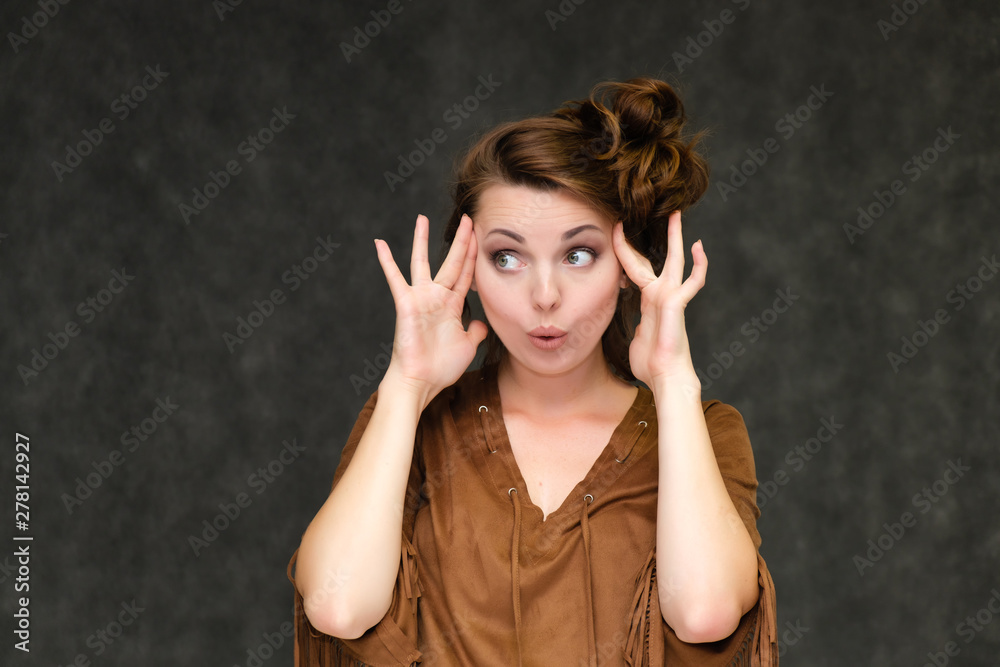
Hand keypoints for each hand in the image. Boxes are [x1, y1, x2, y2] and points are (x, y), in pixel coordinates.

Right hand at [374, 213, 487, 406]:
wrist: (421, 381)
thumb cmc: (441, 367)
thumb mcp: (468, 346)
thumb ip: (476, 331)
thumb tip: (482, 323)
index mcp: (452, 306)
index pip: (466, 275)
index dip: (473, 256)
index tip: (479, 237)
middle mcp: (436, 297)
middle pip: (452, 262)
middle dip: (461, 241)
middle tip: (468, 219)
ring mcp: (420, 299)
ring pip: (422, 262)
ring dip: (422, 240)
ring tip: (422, 218)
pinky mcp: (406, 303)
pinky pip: (395, 278)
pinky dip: (387, 261)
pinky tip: (380, 243)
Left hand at [611, 210, 705, 388]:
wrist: (664, 376)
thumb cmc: (650, 363)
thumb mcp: (637, 336)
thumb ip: (639, 323)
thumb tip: (640, 322)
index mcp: (649, 300)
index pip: (636, 268)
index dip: (626, 250)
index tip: (616, 232)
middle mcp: (661, 294)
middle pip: (657, 257)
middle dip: (653, 237)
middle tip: (654, 214)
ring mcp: (671, 297)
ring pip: (674, 261)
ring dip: (676, 238)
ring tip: (676, 215)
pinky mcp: (677, 304)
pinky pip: (692, 281)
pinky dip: (699, 265)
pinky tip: (699, 248)